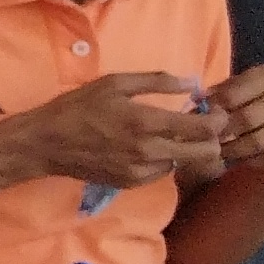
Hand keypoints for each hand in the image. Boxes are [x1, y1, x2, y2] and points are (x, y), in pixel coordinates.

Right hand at [0, 71, 224, 190]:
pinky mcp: (131, 182)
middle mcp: (149, 151)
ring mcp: (141, 171)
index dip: (219, 119)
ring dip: (187, 149)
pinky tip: (150, 147)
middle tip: (203, 125)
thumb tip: (193, 82)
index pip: (204, 128)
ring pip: (185, 164)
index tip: (215, 110)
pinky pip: (162, 172)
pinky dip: (165, 159)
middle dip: (211, 138)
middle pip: (205, 153)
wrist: (45, 144)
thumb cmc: (78, 107)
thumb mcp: (115, 83)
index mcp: (147, 122)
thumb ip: (157, 81)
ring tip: (174, 134)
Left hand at [210, 63, 263, 170]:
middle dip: (221, 134)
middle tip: (206, 143)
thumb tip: (196, 99)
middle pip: (244, 120)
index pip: (232, 94)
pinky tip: (243, 161)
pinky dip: (253, 162)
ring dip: (233, 151)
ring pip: (257, 142)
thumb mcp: (257, 83)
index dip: (213, 110)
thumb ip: (228, 89)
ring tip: (220, 154)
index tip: (200, 121)